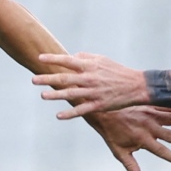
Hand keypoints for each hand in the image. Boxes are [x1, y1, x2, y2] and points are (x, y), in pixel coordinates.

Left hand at [32, 52, 148, 118]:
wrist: (137, 86)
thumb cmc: (118, 71)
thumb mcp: (104, 60)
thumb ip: (87, 57)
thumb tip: (72, 56)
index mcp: (91, 66)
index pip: (69, 61)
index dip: (54, 59)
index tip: (40, 58)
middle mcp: (90, 78)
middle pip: (65, 78)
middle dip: (48, 78)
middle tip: (33, 79)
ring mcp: (94, 92)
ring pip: (71, 94)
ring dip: (55, 95)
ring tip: (42, 95)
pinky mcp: (99, 104)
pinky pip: (81, 109)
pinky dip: (70, 113)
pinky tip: (58, 115)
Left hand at [84, 106, 170, 170]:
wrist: (104, 110)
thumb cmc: (112, 132)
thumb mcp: (118, 151)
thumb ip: (130, 165)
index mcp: (142, 139)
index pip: (161, 150)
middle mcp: (149, 126)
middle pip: (170, 135)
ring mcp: (151, 114)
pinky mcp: (151, 106)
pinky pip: (167, 108)